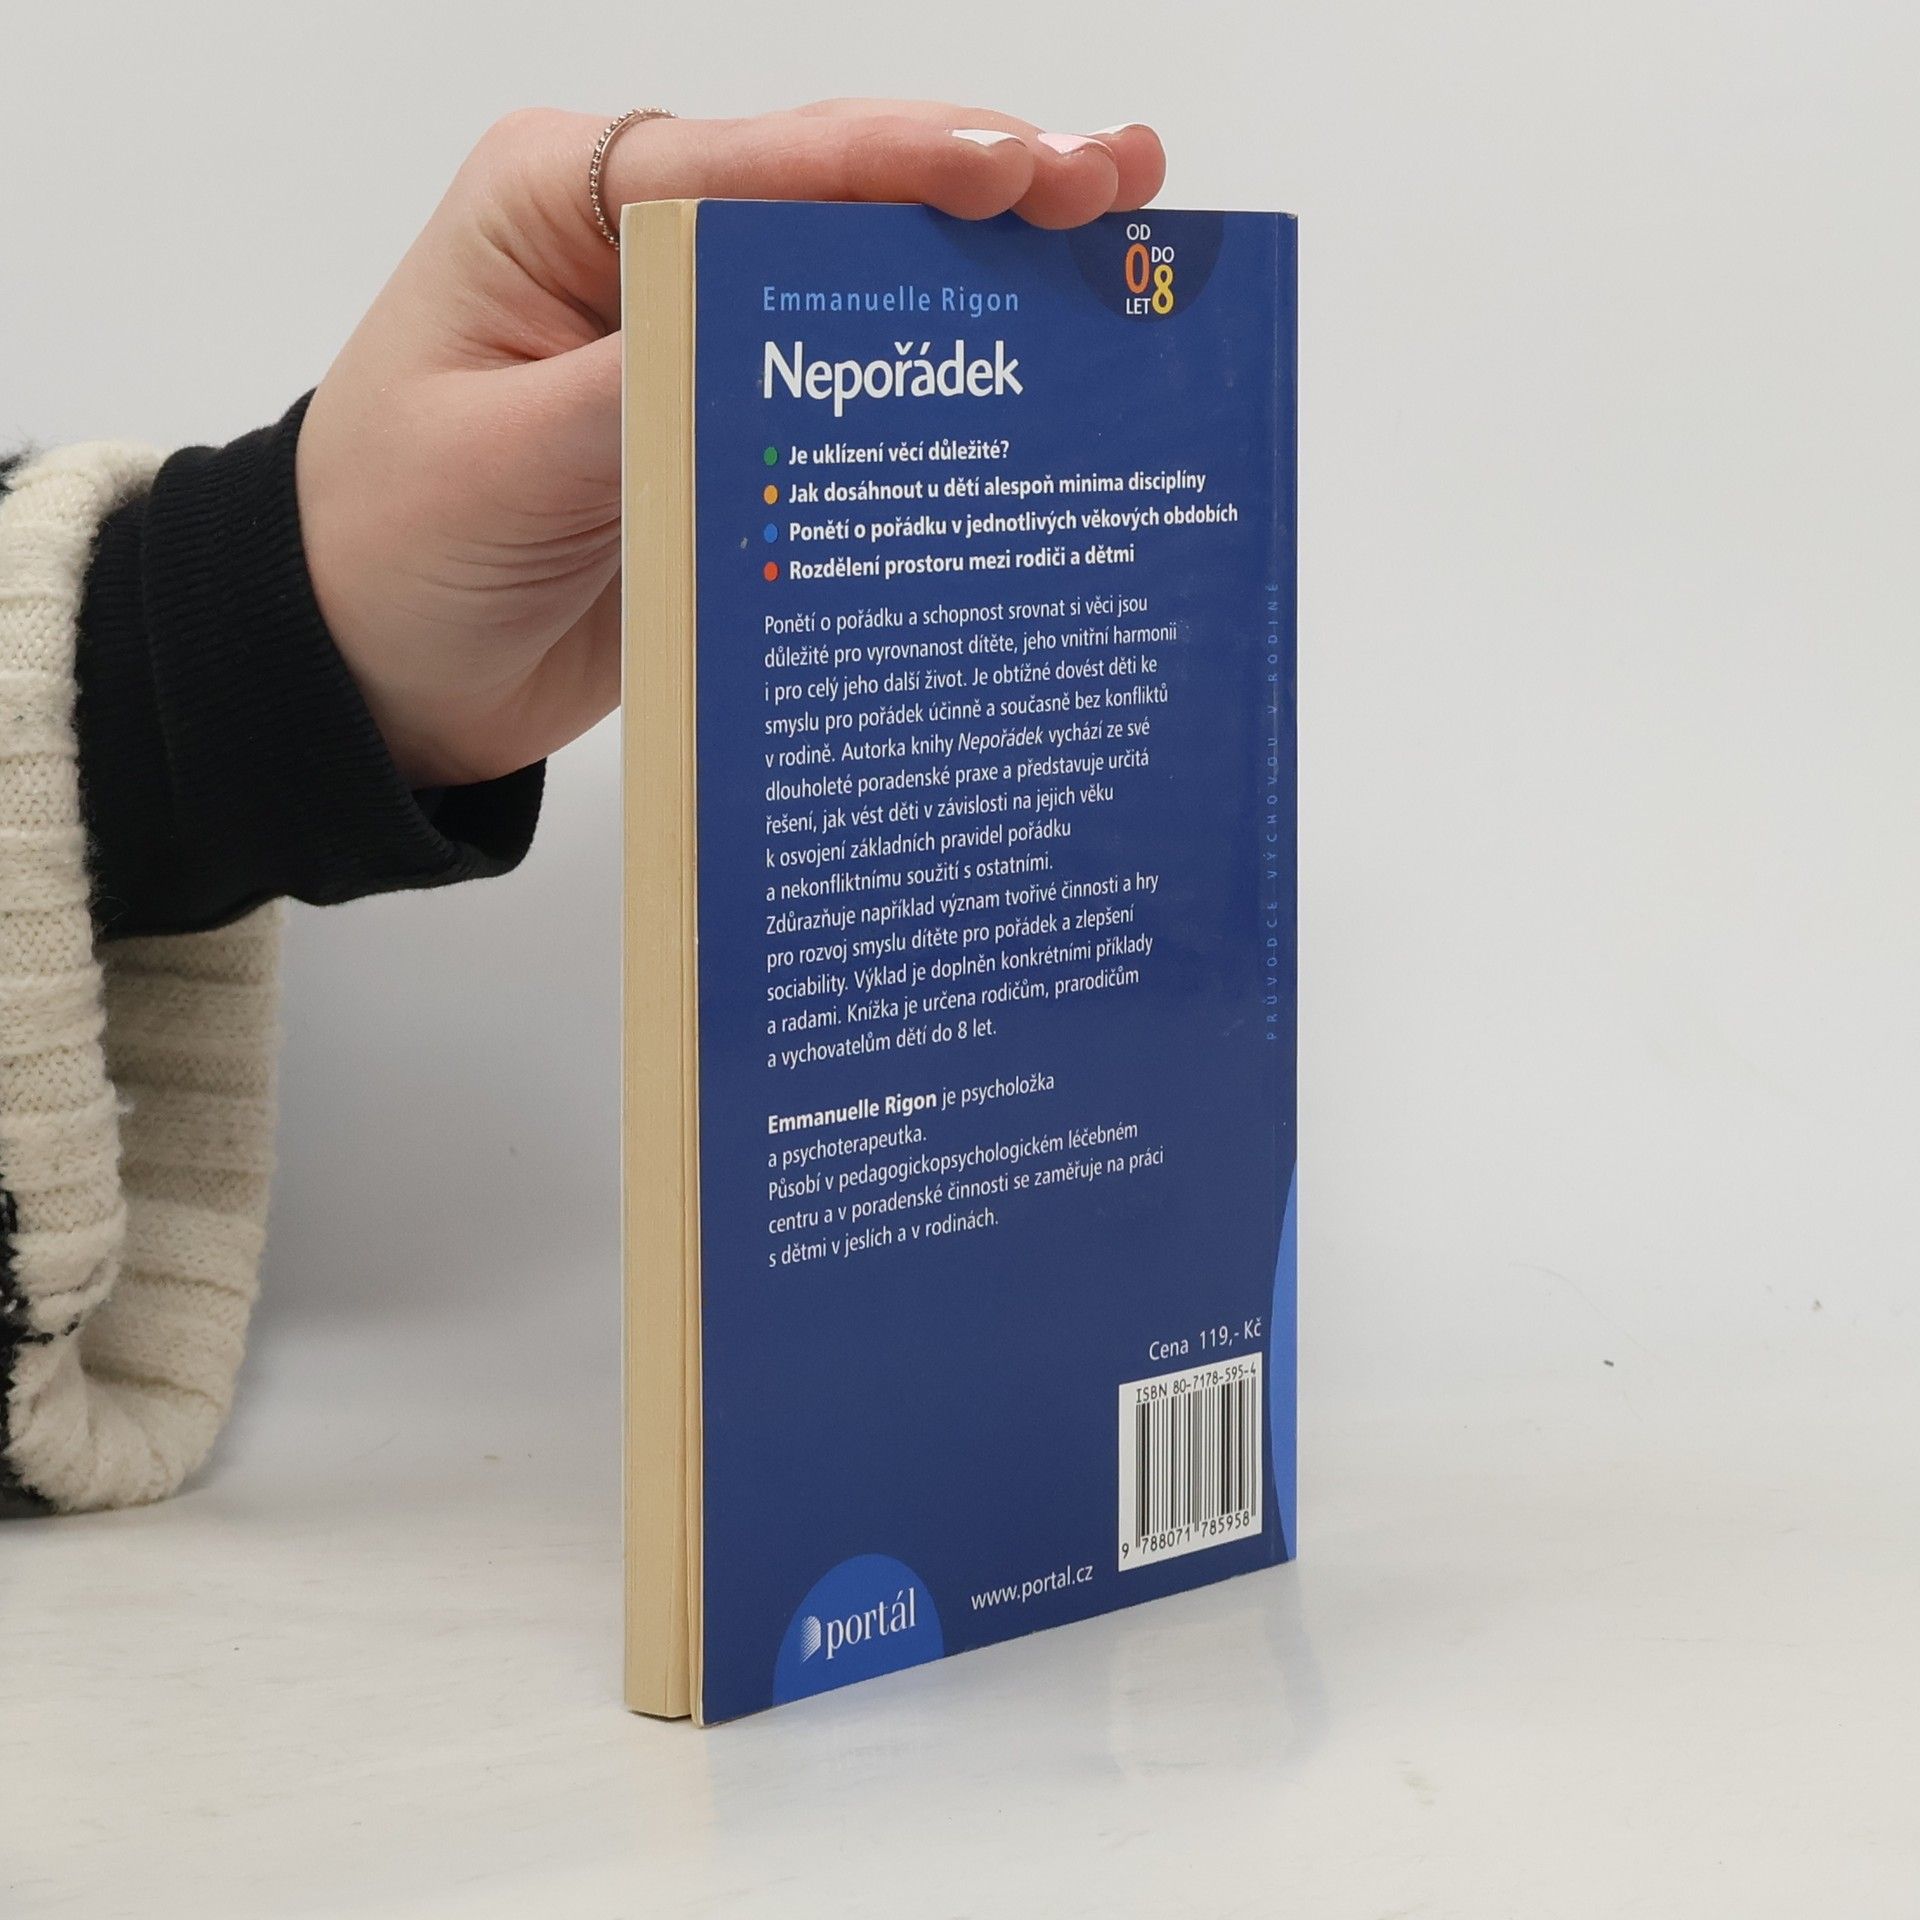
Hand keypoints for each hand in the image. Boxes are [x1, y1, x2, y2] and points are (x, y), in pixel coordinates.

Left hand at [296, 101, 1166, 787]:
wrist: (368, 672)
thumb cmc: (394, 544)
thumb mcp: (513, 457)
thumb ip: (654, 383)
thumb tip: (803, 344)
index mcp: (569, 203)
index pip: (763, 164)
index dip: (907, 165)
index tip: (1029, 175)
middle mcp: (645, 250)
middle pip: (837, 201)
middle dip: (984, 191)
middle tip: (1120, 190)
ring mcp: (696, 343)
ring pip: (861, 293)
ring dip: (986, 279)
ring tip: (1116, 256)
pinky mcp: (729, 435)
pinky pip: (848, 401)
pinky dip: (940, 390)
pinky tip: (1033, 380)